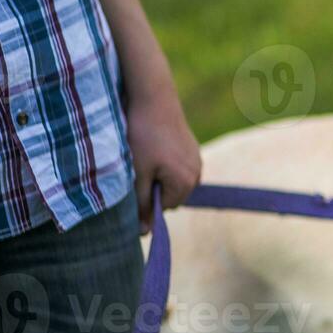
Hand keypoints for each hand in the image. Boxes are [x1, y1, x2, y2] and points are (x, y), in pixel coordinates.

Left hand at [125, 84, 201, 233]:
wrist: (153, 98)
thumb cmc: (142, 137)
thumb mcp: (137, 173)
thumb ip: (141, 205)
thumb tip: (144, 234)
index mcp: (185, 183)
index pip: (163, 208)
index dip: (145, 196)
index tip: (135, 177)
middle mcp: (197, 174)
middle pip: (170, 196)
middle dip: (153, 186)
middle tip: (138, 164)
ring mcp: (196, 160)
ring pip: (172, 181)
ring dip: (157, 174)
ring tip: (144, 153)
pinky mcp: (192, 148)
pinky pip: (176, 166)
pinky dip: (163, 162)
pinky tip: (152, 145)